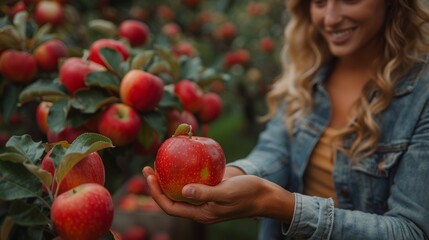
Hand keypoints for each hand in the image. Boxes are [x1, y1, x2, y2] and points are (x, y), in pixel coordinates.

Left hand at [142, 166, 293, 223]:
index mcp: (201, 213)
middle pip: (172, 199)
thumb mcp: (228, 193)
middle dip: (158, 185)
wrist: (265, 196)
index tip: (149, 175)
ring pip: (181, 191)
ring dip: (169, 179)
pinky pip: (193, 184)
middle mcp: (200, 209)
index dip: (156, 193)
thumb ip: (206, 193)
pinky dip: (184, 174)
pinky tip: (182, 160)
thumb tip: (184, 190)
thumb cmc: (248, 194)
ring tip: (161, 163)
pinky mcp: (211, 191)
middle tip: (149, 167)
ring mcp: (205, 200)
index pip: (170, 207)